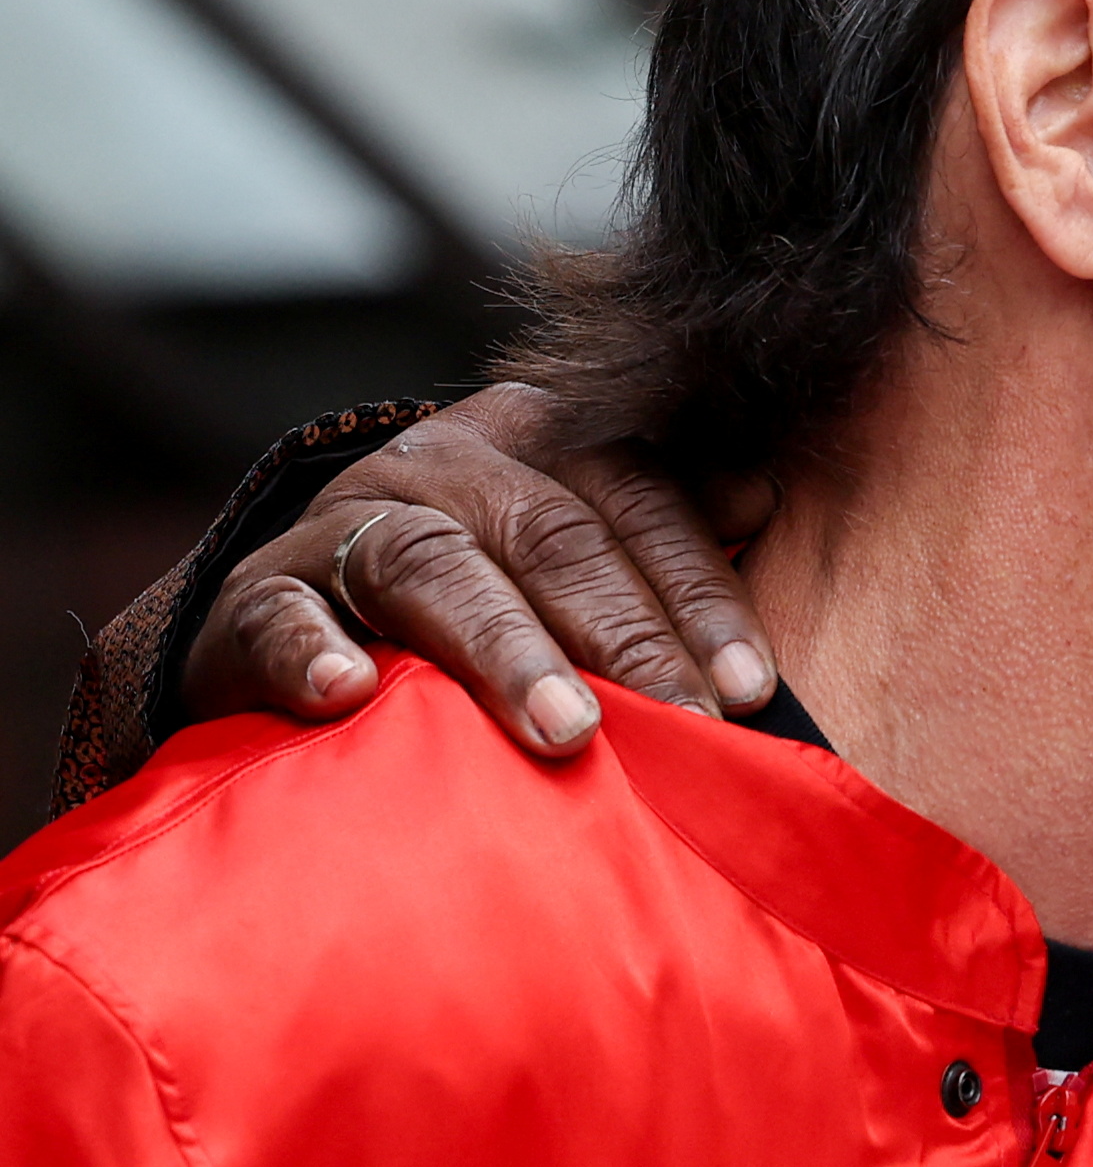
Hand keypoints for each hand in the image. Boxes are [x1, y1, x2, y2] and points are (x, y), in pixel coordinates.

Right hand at [180, 385, 780, 754]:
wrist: (298, 616)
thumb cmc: (480, 588)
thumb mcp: (567, 538)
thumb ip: (657, 522)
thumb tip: (761, 496)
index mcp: (537, 437)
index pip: (638, 498)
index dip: (701, 590)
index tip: (752, 686)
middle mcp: (444, 462)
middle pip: (552, 537)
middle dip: (629, 637)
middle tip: (686, 726)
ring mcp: (344, 523)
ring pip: (435, 568)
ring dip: (507, 650)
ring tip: (567, 730)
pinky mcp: (256, 594)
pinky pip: (283, 614)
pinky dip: (315, 651)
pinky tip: (354, 694)